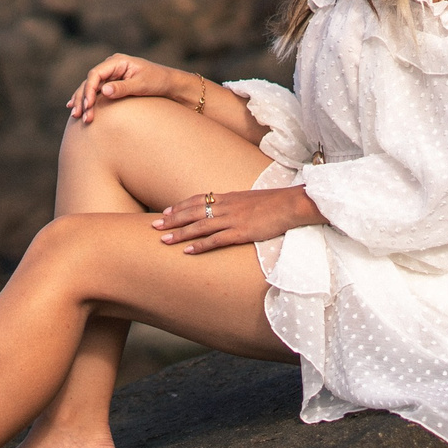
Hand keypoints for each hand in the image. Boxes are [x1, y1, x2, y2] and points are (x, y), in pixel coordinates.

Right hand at [66, 54, 195, 122]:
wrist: (168, 84)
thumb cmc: (158, 81)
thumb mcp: (142, 84)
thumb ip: (123, 87)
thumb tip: (104, 90)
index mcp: (117, 61)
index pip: (96, 74)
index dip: (90, 89)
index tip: (89, 104)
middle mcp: (111, 67)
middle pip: (90, 81)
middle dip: (83, 98)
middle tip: (80, 115)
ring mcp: (110, 75)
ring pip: (90, 88)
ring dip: (83, 101)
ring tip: (76, 116)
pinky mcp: (111, 84)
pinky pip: (96, 92)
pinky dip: (87, 100)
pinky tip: (76, 108)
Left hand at [154, 185, 319, 254]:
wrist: (292, 204)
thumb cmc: (277, 202)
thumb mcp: (253, 199)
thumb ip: (239, 204)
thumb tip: (231, 211)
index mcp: (229, 197)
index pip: (198, 199)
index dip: (180, 206)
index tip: (166, 212)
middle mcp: (227, 206)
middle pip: (192, 212)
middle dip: (172, 219)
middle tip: (154, 226)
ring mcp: (233, 219)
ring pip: (199, 226)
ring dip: (180, 233)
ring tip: (163, 240)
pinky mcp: (241, 232)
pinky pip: (216, 239)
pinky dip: (200, 245)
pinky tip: (187, 251)